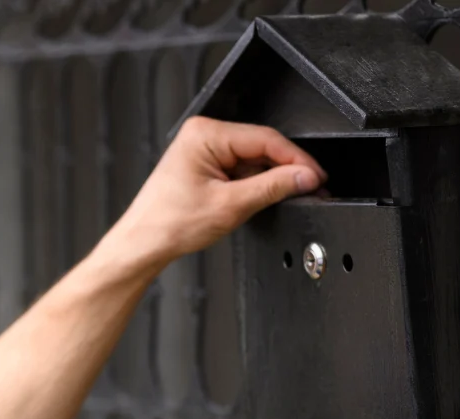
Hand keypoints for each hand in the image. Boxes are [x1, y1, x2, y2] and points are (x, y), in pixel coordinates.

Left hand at [91, 117, 325, 273]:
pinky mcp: (205, 166)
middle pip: (262, 147)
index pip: (266, 139)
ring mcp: (203, 151)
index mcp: (205, 134)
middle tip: (313, 189)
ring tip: (295, 196)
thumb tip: (304, 177)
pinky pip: (241, 170)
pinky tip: (269, 198)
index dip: (297, 159)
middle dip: (288, 170)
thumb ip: (273, 188)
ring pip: (254, 160)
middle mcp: (203, 136)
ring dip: (273, 179)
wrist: (142, 244)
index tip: (317, 176)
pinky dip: (257, 185)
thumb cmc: (168, 224)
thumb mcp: (230, 205)